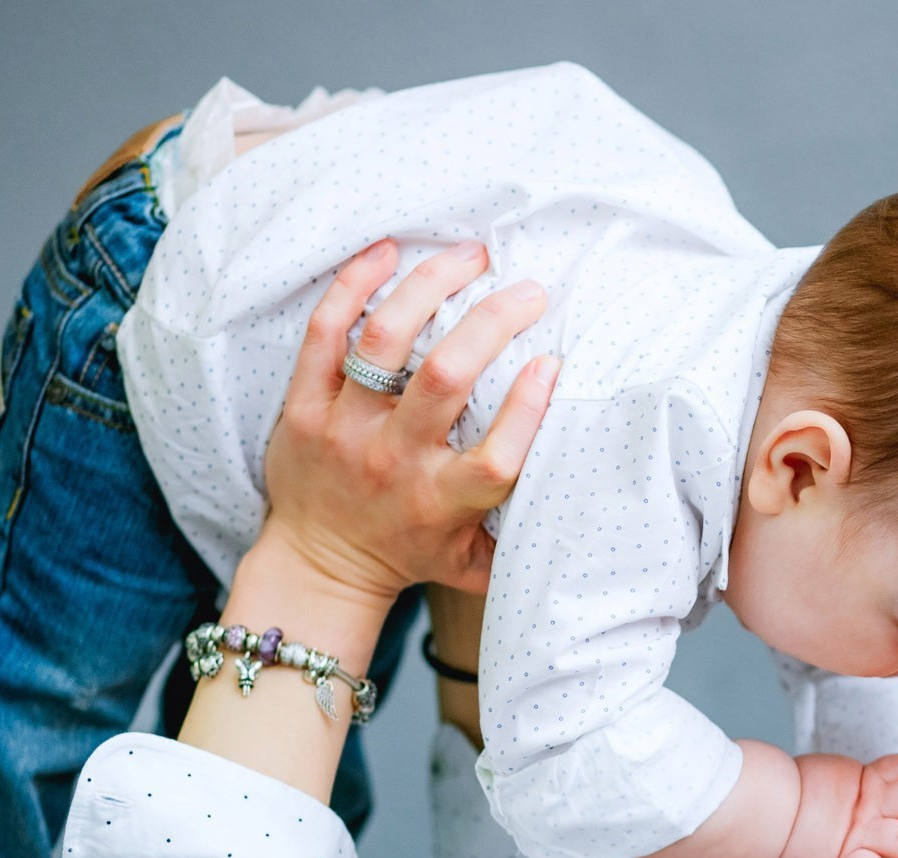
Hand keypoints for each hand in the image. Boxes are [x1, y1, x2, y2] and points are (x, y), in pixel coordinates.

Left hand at [260, 239, 559, 604]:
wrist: (316, 565)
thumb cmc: (411, 552)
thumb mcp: (473, 562)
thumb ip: (523, 538)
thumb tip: (592, 502)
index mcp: (444, 499)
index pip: (496, 455)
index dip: (529, 406)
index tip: (552, 361)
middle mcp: (395, 460)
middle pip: (445, 378)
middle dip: (493, 321)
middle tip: (529, 290)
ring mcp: (345, 429)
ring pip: (386, 339)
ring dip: (432, 285)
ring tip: (470, 256)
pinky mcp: (304, 406)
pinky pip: (324, 333)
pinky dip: (355, 284)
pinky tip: (389, 252)